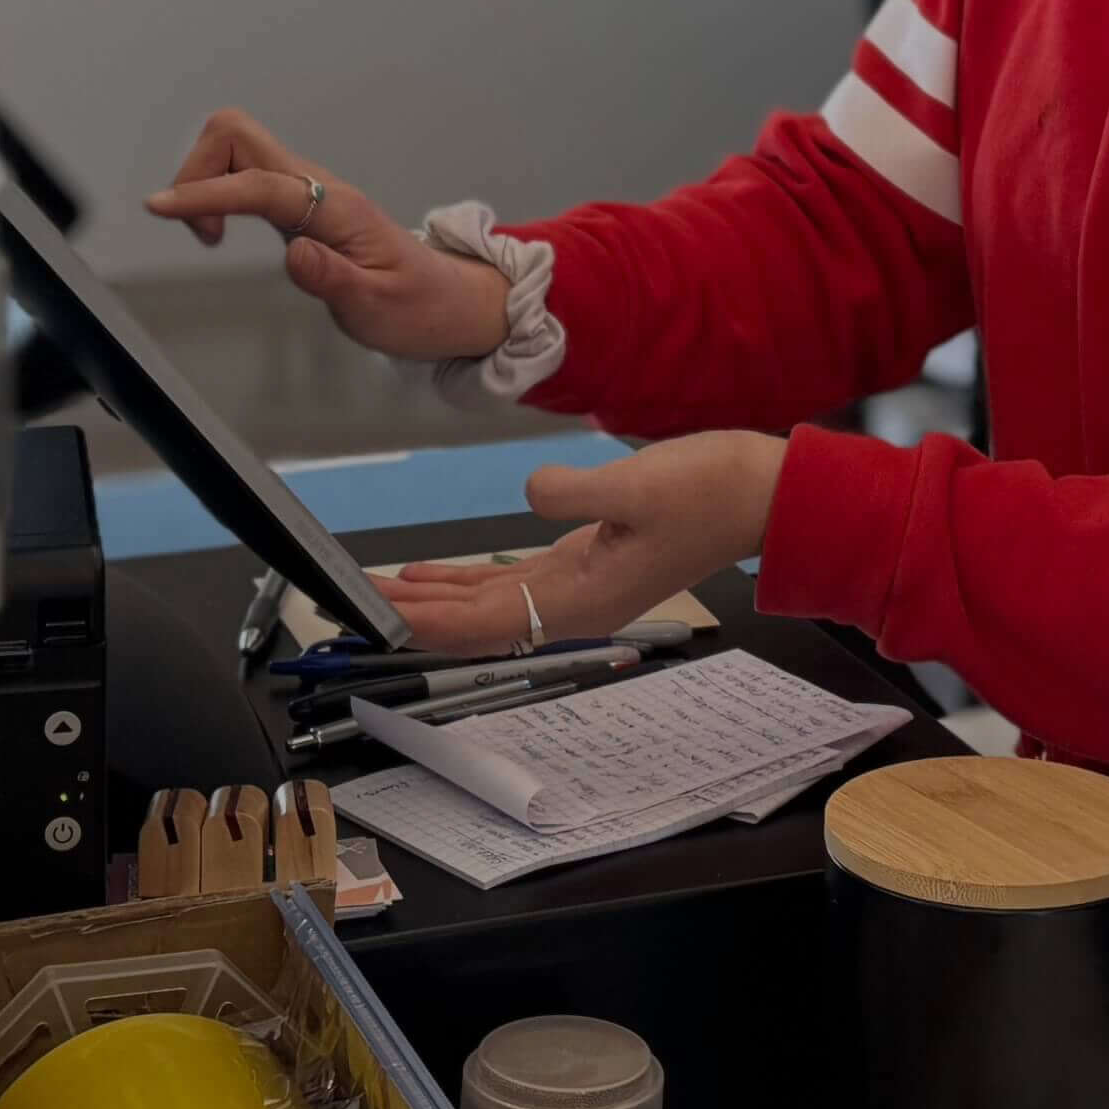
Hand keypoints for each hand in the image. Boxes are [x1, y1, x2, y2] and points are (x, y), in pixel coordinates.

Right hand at [145, 108, 506, 364]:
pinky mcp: (298, 203)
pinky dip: (216, 192)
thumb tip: (295, 254)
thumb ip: (334, 280)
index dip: (205, 194)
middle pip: (237, 135)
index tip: (159, 207)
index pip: (258, 186)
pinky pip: (244, 173)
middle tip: (202, 232)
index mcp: (336, 209)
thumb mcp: (378, 309)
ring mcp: (306, 190)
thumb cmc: (417, 306)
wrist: (448, 301)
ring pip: (236, 148)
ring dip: (203, 182)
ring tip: (209, 236)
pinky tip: (219, 230)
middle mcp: (317, 188)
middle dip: (197, 171)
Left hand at [376, 433, 784, 648]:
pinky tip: (426, 577)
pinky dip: (460, 583)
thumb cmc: (713, 491)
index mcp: (583, 598)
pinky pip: (505, 584)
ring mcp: (576, 586)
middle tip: (345, 607)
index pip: (483, 622)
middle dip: (408, 616)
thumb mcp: (640, 484)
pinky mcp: (581, 561)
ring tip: (368, 594)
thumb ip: (575, 492)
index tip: (372, 617)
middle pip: (472, 624)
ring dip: (426, 602)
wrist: (764, 493)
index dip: (423, 620)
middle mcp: (573, 604)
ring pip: (483, 607)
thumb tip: (530, 494)